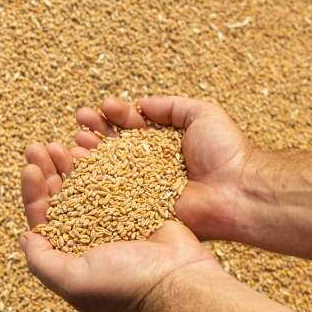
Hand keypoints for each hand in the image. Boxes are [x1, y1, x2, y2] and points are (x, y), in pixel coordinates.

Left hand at [19, 142, 219, 311]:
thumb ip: (42, 262)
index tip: (30, 168)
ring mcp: (113, 220)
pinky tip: (92, 149)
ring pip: (85, 185)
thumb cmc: (127, 284)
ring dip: (71, 164)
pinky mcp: (136, 206)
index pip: (43, 219)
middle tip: (40, 147)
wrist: (178, 278)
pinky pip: (113, 180)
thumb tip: (25, 236)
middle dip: (48, 171)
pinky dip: (100, 164)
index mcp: (71, 256)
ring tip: (64, 143)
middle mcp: (89, 237)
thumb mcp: (74, 281)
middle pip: (61, 198)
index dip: (33, 192)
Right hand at [74, 96, 258, 242]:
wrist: (237, 190)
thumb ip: (171, 106)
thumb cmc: (225, 151)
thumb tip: (141, 102)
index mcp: (166, 144)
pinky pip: (114, 194)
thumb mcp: (202, 113)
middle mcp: (153, 166)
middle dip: (98, 130)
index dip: (118, 115)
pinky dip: (95, 181)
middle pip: (118, 145)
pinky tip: (80, 166)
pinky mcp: (142, 208)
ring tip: (75, 138)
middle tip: (81, 118)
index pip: (136, 126)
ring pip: (112, 168)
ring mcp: (146, 188)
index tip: (104, 106)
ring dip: (91, 152)